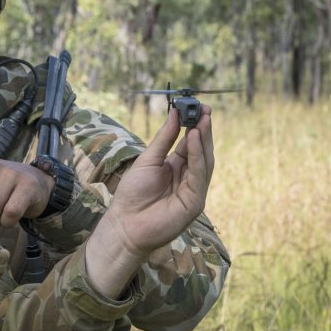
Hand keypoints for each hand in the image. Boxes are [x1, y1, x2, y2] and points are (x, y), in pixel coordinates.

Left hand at [85, 106, 213, 296]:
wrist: (126, 223)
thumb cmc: (133, 193)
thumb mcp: (148, 159)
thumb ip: (164, 138)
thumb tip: (174, 113)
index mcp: (177, 167)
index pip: (191, 143)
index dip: (195, 125)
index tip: (197, 107)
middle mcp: (188, 177)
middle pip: (201, 150)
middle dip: (203, 129)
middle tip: (204, 109)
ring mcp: (194, 190)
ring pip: (205, 161)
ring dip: (204, 140)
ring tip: (201, 120)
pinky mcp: (195, 201)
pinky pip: (199, 175)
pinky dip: (198, 156)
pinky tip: (194, 139)